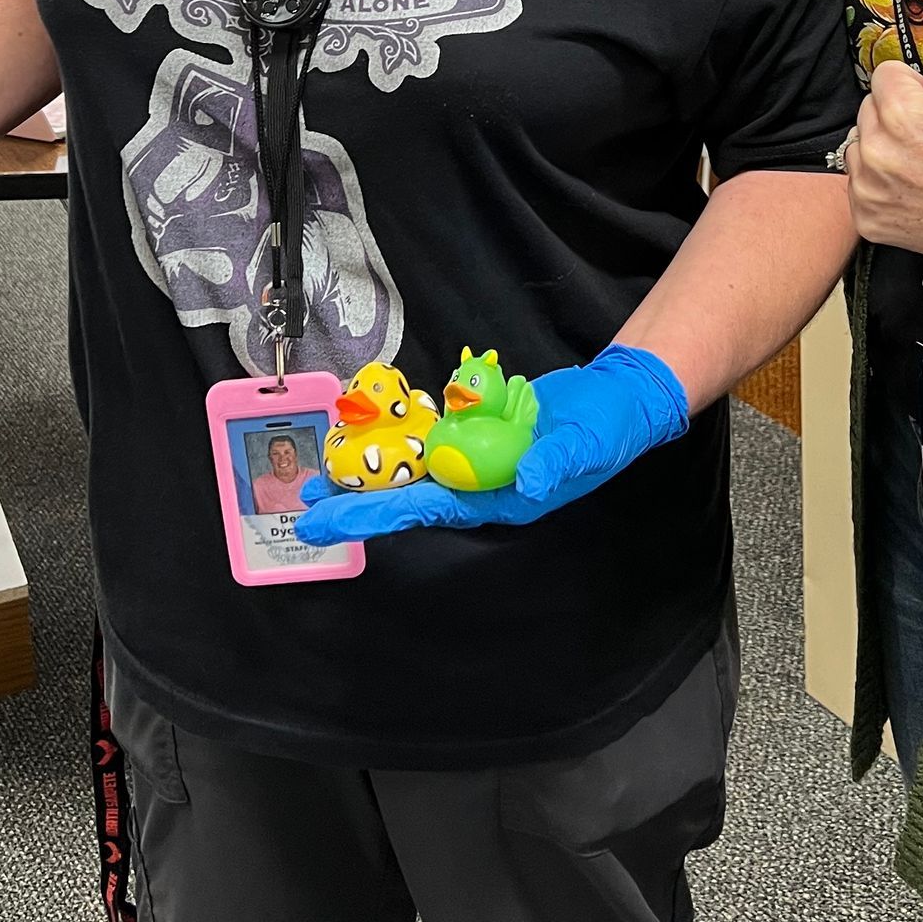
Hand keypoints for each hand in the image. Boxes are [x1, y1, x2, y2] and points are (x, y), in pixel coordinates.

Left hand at [294, 343, 689, 545]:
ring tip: (321, 467)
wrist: (619, 397)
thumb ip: (556, 462)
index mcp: (498, 498)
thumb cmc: (607, 428)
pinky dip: (401, 433)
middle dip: (356, 499)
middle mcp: (478, 483)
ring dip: (370, 466)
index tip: (328, 524)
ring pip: (411, 466)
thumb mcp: (587, 444)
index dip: (374, 516)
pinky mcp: (476, 430)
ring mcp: (474, 456)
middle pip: (405, 495)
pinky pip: (431, 435)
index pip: (424, 511)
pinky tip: (370, 426)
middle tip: (303, 502)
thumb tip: (527, 482)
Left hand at [846, 0, 922, 264]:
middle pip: (871, 109)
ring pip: (861, 145)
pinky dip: (880, 186)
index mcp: (901, 113)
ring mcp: (868, 188)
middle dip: (899, 116)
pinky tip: (915, 189)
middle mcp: (876, 150)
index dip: (918, 89)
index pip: (886, 76)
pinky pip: (859, 186)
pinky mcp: (867, 218)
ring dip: (885, 148)